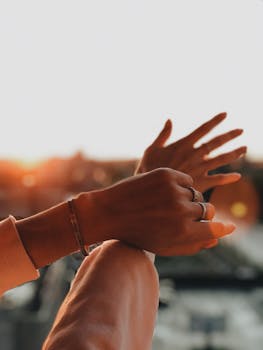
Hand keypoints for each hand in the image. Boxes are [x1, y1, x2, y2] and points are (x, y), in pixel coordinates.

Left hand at [75, 168, 234, 255]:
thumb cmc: (137, 233)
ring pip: (196, 193)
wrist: (108, 212)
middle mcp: (181, 210)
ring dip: (188, 199)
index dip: (222, 228)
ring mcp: (174, 190)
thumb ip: (192, 245)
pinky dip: (180, 186)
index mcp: (182, 231)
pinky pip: (186, 180)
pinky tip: (164, 192)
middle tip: (186, 214)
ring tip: (168, 205)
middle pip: (207, 209)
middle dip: (200, 213)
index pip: (215, 229)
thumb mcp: (164, 246)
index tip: (228, 226)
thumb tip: (216, 238)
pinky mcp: (166, 174)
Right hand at [136, 112, 246, 192]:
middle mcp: (193, 155)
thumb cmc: (148, 170)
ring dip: (234, 153)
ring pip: (220, 159)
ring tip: (244, 149)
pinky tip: (237, 176)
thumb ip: (163, 135)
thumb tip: (169, 120)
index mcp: (183, 144)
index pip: (202, 129)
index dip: (215, 121)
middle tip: (241, 130)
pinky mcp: (199, 183)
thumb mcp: (151, 149)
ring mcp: (198, 169)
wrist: (151, 192)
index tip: (225, 114)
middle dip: (229, 136)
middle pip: (215, 142)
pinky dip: (228, 178)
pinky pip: (217, 179)